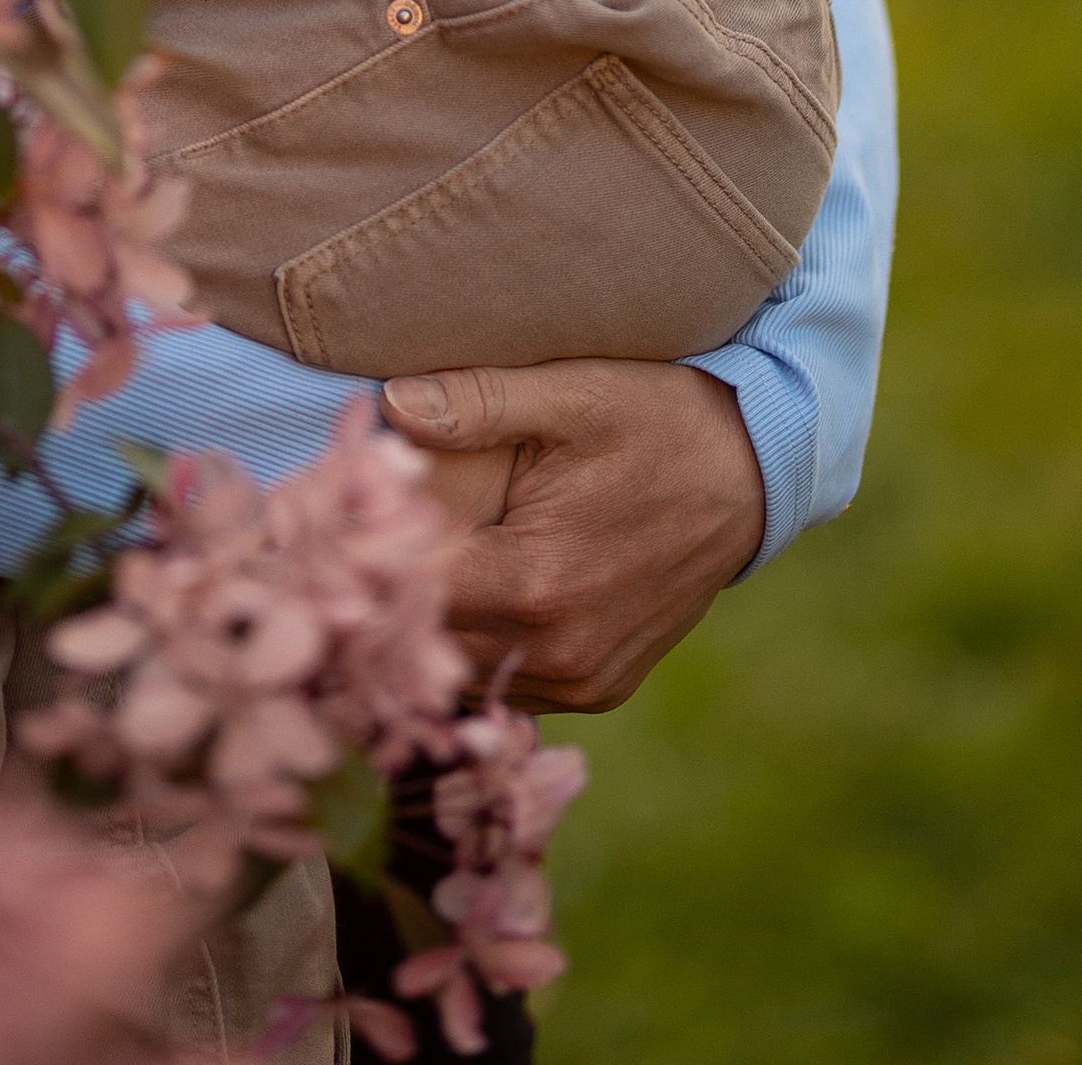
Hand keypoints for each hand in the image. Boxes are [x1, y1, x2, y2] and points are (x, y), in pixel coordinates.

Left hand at [383, 358, 765, 712]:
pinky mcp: (602, 688)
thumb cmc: (658, 422)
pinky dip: (480, 650)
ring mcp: (584, 680)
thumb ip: (479, 402)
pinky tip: (462, 598)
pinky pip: (512, 686)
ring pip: (465, 676)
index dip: (363, 568)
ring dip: (431, 633)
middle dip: (386, 602)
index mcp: (537, 582)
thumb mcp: (575, 393)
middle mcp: (558, 651)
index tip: (328, 533)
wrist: (753, 476)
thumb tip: (390, 404)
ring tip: (398, 572)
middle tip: (349, 552)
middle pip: (428, 647)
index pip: (410, 598)